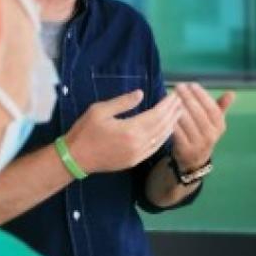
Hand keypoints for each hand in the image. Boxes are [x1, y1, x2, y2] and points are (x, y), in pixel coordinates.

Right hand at [64, 90, 180, 173]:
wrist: (75, 158)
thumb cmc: (85, 131)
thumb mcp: (100, 110)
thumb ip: (122, 102)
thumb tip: (141, 93)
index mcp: (130, 129)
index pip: (156, 115)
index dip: (167, 105)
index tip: (173, 95)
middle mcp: (138, 144)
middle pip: (162, 126)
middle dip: (173, 113)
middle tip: (180, 101)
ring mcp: (138, 154)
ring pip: (161, 138)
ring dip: (171, 125)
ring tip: (178, 113)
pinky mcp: (135, 161)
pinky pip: (155, 148)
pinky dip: (164, 138)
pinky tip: (167, 130)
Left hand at [171, 83, 234, 170]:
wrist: (194, 159)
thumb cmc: (203, 133)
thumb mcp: (213, 122)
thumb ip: (220, 107)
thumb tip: (232, 93)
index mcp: (220, 126)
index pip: (212, 108)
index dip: (202, 95)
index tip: (192, 84)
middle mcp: (211, 136)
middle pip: (199, 113)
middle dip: (188, 98)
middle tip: (179, 86)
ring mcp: (198, 144)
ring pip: (188, 122)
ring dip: (179, 107)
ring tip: (172, 96)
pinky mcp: (185, 150)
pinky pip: (177, 132)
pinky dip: (172, 121)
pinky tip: (167, 111)